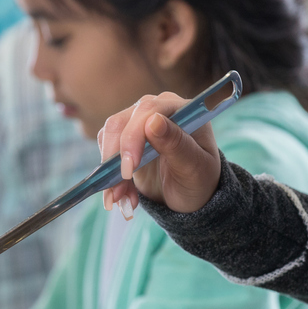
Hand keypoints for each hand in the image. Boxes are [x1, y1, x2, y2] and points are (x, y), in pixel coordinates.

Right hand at [99, 92, 221, 215]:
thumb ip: (177, 144)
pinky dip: (109, 177)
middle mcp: (157, 110)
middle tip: (118, 191)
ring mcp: (138, 124)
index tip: (128, 169)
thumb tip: (153, 121)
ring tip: (121, 199)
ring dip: (109, 172)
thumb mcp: (195, 167)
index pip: (148, 110)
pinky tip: (124, 196)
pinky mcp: (125, 140)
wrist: (191, 195)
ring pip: (109, 137)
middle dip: (115, 159)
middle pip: (121, 122)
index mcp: (181, 109)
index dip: (133, 136)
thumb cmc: (200, 180)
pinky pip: (107, 153)